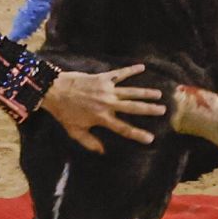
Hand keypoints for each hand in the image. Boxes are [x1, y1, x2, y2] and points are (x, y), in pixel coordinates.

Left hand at [41, 64, 166, 153]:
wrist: (54, 90)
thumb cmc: (64, 113)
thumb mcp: (75, 131)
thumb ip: (89, 142)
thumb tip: (103, 151)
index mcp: (101, 118)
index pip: (123, 128)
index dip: (137, 134)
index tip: (150, 138)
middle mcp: (107, 103)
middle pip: (132, 107)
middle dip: (149, 109)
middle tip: (163, 110)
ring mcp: (106, 89)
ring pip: (130, 91)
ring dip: (145, 92)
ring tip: (159, 94)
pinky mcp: (102, 78)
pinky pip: (119, 74)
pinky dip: (131, 70)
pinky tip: (142, 67)